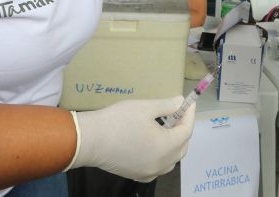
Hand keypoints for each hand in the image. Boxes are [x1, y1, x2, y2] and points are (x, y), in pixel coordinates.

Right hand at [68, 97, 194, 180]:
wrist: (90, 140)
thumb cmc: (118, 121)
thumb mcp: (145, 108)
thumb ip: (167, 106)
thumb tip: (181, 102)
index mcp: (166, 147)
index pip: (186, 131)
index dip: (189, 115)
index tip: (187, 102)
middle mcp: (161, 164)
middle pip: (182, 147)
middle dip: (183, 130)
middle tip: (178, 113)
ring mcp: (149, 172)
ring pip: (171, 160)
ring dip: (174, 144)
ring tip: (167, 127)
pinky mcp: (137, 175)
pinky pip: (158, 167)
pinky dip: (162, 156)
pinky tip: (154, 144)